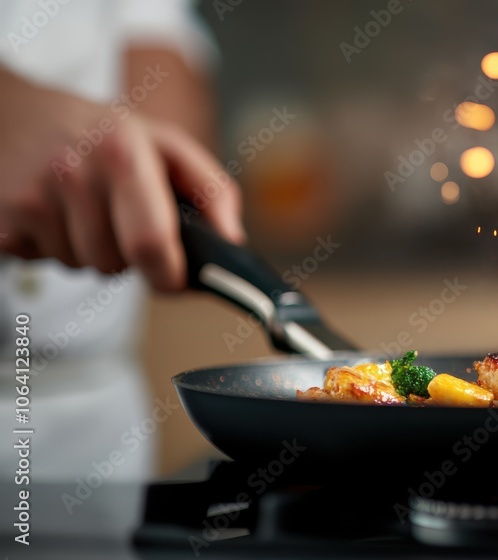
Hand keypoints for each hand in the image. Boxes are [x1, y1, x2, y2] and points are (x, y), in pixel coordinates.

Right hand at [0, 67, 243, 290]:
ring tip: (83, 210)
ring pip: (80, 267)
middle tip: (120, 219)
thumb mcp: (164, 143)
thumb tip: (233, 239)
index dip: (168, 274)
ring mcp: (29, 197)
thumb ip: (210, 188)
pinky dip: (54, 248)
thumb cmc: (101, 132)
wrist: (14, 112)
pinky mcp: (0, 220)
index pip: (150, 242)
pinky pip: (43, 262)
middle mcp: (72, 173)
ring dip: (90, 252)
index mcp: (122, 152)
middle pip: (114, 264)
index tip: (175, 278)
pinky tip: (52, 214)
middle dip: (128, 257)